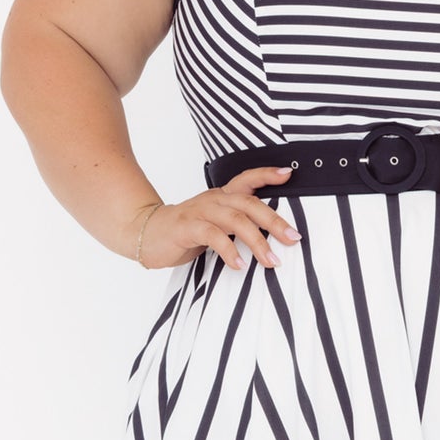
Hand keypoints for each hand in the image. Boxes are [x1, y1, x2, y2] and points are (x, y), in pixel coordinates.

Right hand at [136, 166, 302, 270]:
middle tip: (293, 238)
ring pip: (235, 220)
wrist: (146, 234)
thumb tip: (272, 239)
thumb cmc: (185, 232)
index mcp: (221, 196)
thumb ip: (238, 225)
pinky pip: (212, 236)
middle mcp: (213, 200)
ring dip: (257, 241)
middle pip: (249, 203)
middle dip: (274, 221)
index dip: (267, 174)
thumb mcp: (215, 224)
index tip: (289, 174)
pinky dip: (229, 251)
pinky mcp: (187, 227)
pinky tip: (239, 265)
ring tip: (271, 261)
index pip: (247, 179)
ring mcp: (200, 212)